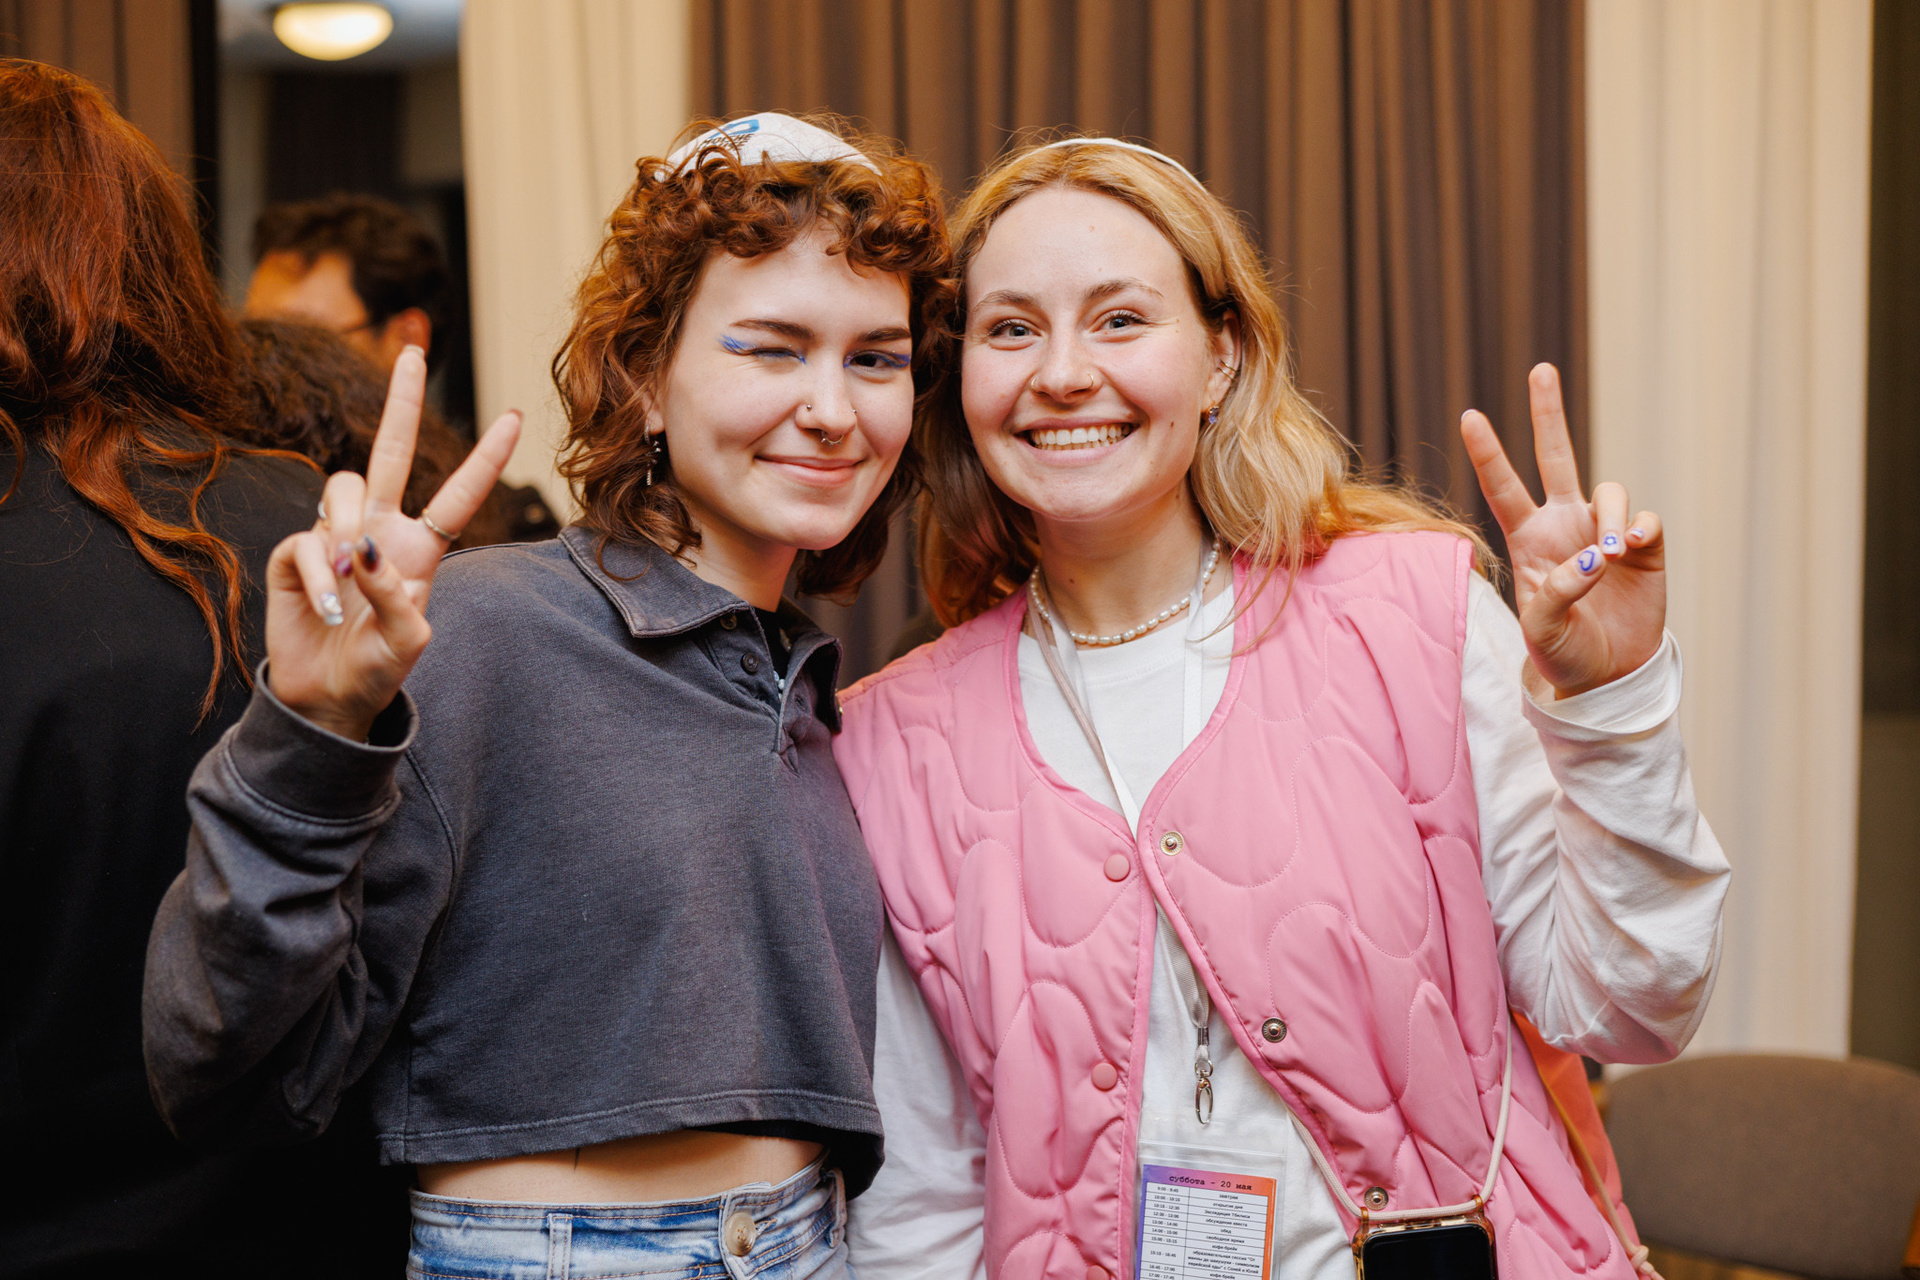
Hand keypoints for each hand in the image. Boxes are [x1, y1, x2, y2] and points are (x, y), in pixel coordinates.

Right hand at [266, 347, 520, 739]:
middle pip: (391, 452)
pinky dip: (316, 573)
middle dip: (401, 402)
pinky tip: (324, 606)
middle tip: (413, 350)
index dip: (485, 459)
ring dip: (344, 528)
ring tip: (346, 583)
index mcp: (421, 550)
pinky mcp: (296, 552)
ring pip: (341, 487)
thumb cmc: (376, 672)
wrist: (325, 699)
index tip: (515, 417)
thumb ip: (398, 598)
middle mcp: (380, 531)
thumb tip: (366, 550)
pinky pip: (306, 539)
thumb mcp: (407, 643)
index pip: (459, 496)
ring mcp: (336, 537)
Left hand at [1460, 363, 1663, 697]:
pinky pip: (1646, 519)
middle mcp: (1564, 526)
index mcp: (1528, 540)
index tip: (1469, 415)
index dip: (1488, 453)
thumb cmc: (1562, 654)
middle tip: (1540, 370)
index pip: (1503, 489)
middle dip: (1548, 414)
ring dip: (1610, 515)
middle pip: (1555, 457)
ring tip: (1613, 554)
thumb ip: (1560, 591)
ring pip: (1609, 490)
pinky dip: (1642, 528)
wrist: (1607, 676)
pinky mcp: (1645, 546)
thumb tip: (1597, 554)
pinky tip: (1635, 548)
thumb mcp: (1544, 630)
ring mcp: (1604, 532)